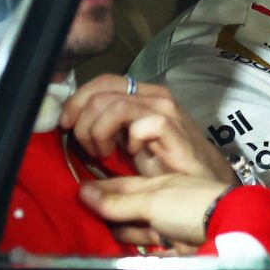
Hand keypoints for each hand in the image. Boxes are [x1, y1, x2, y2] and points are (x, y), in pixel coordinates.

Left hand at [60, 74, 235, 184]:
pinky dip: (127, 140)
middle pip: (101, 89)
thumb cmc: (169, 169)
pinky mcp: (173, 128)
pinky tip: (132, 154)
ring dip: (98, 132)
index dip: (77, 100)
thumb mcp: (129, 144)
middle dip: (81, 119)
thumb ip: (108, 130)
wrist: (204, 187)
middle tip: (87, 146)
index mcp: (142, 95)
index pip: (102, 82)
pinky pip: (138, 122)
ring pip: (113, 105)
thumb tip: (74, 124)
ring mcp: (165, 110)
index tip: (65, 125)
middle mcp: (153, 96)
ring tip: (104, 153)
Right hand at [77, 176, 233, 249]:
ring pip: (137, 227)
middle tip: (79, 214)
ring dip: (118, 229)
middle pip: (128, 208)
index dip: (101, 188)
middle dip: (107, 211)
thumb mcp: (152, 200)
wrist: (229, 228)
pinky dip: (134, 247)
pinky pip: (149, 246)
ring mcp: (169, 225)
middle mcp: (162, 204)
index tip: (79, 192)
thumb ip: (120, 201)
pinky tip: (118, 249)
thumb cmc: (191, 206)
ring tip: (92, 232)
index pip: (122, 185)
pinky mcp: (175, 247)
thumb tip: (84, 193)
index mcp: (158, 185)